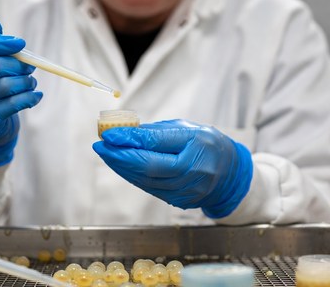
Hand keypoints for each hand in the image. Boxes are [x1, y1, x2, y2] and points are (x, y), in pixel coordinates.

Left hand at [93, 119, 252, 217]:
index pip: (157, 143)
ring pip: (146, 180)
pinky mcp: (180, 200)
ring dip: (122, 168)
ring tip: (107, 154)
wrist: (229, 172)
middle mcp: (193, 170)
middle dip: (119, 156)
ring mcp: (187, 189)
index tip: (109, 134)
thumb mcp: (184, 128)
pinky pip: (150, 188)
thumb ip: (156, 132)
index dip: (130, 140)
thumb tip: (124, 133)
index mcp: (197, 144)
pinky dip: (133, 176)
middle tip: (100, 146)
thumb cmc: (206, 143)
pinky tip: (121, 166)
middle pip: (148, 166)